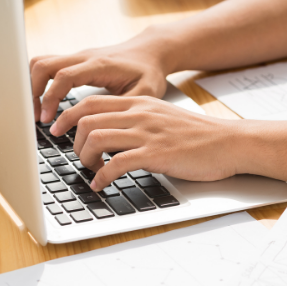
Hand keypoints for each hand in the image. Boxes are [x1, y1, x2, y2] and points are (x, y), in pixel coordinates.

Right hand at [29, 27, 177, 122]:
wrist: (151, 51)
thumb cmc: (149, 72)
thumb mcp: (144, 93)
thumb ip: (123, 108)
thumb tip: (103, 128)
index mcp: (99, 65)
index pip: (64, 76)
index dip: (51, 98)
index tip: (47, 120)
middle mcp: (84, 57)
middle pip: (43, 64)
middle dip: (33, 91)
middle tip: (36, 117)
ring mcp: (78, 57)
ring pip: (41, 62)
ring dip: (34, 86)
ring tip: (38, 111)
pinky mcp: (76, 61)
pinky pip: (49, 66)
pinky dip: (41, 82)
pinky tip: (45, 102)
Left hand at [49, 95, 239, 190]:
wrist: (228, 142)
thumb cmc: (195, 134)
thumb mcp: (161, 116)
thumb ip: (135, 119)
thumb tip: (107, 132)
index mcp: (139, 102)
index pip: (91, 102)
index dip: (68, 116)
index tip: (58, 129)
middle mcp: (139, 113)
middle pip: (87, 118)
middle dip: (72, 139)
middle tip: (75, 155)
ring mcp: (147, 132)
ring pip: (96, 137)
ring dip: (84, 157)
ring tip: (89, 169)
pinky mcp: (156, 154)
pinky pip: (116, 163)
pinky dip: (101, 176)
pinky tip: (101, 184)